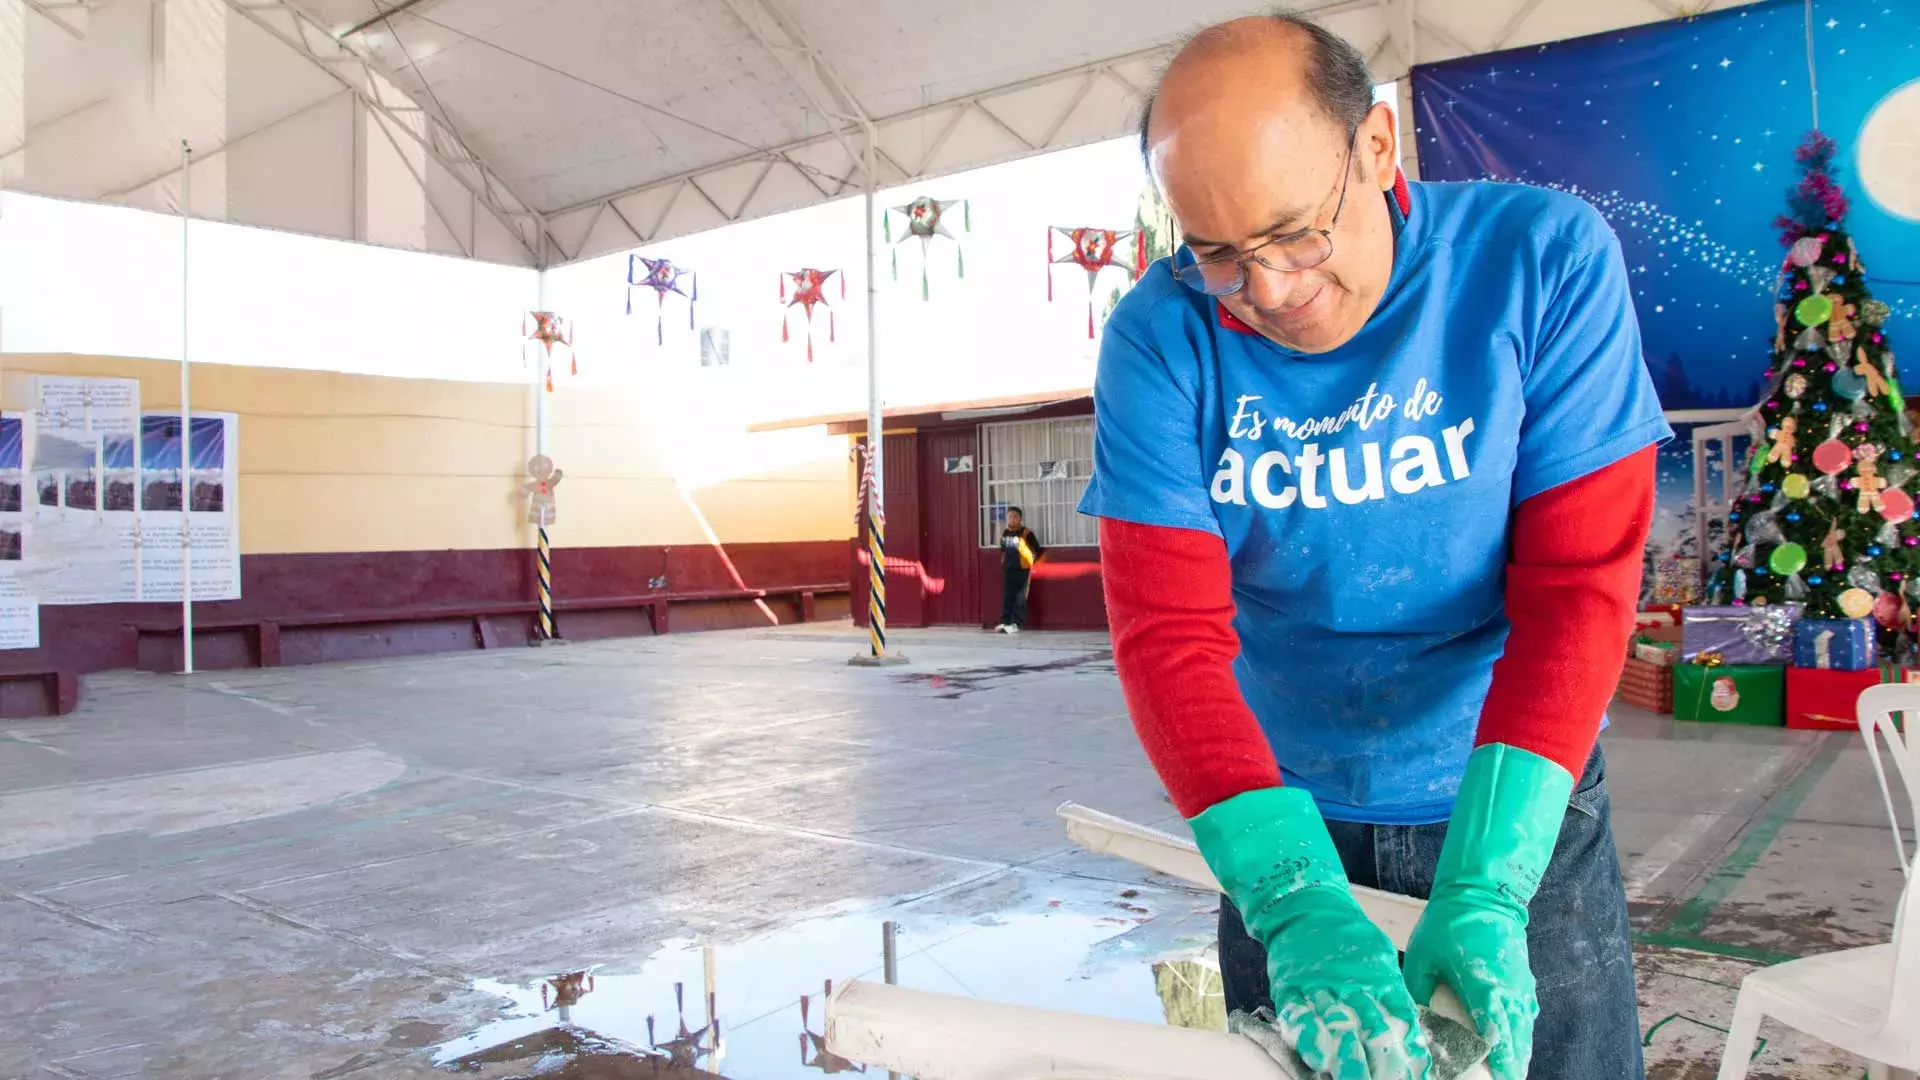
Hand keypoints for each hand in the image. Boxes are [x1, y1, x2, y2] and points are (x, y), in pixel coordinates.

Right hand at [1262, 887, 1431, 1079]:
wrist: (1305, 906)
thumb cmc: (1348, 936)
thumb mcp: (1380, 956)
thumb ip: (1392, 991)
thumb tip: (1409, 1030)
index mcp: (1380, 978)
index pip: (1401, 1019)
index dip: (1410, 1050)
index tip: (1417, 1076)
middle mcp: (1352, 985)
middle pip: (1371, 1029)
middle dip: (1382, 1064)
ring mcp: (1320, 987)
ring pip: (1338, 1027)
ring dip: (1348, 1060)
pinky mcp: (1291, 989)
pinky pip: (1299, 1015)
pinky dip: (1308, 1038)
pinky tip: (1318, 1060)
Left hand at [1403, 891, 1533, 1079]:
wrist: (1483, 892)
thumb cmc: (1449, 922)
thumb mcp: (1422, 955)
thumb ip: (1418, 990)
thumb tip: (1415, 1019)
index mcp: (1484, 986)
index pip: (1495, 1033)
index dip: (1498, 1060)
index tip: (1499, 1078)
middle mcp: (1509, 990)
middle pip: (1516, 1038)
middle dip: (1512, 1064)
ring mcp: (1520, 985)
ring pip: (1524, 1029)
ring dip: (1519, 1051)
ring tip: (1512, 1072)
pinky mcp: (1523, 979)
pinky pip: (1526, 1014)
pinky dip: (1522, 1033)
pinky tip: (1516, 1046)